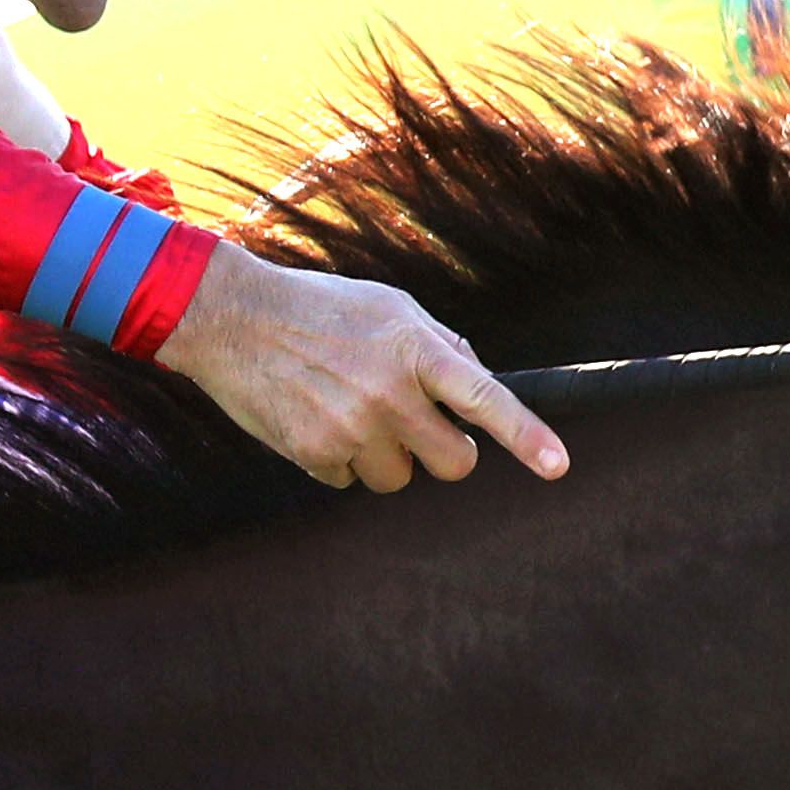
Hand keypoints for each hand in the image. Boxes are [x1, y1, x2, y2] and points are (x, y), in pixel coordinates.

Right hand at [155, 243, 569, 490]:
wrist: (230, 316)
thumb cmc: (322, 309)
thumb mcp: (391, 308)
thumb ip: (442, 347)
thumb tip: (483, 387)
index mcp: (416, 350)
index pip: (485, 398)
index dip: (525, 436)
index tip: (558, 465)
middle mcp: (389, 392)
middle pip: (454, 463)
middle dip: (445, 452)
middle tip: (418, 425)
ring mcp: (352, 427)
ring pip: (401, 478)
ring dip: (387, 455)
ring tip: (349, 409)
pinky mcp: (315, 453)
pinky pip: (351, 481)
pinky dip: (339, 460)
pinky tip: (315, 417)